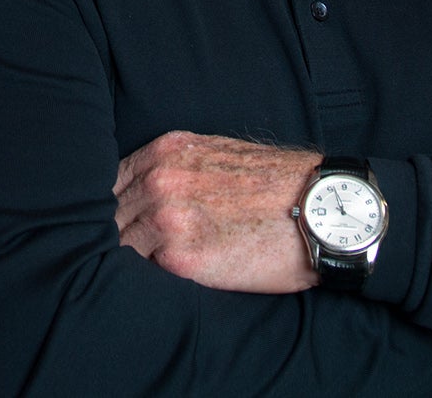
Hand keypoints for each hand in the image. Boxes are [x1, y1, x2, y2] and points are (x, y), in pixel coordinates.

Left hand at [113, 131, 321, 292]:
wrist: (321, 210)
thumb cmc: (277, 184)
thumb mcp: (217, 155)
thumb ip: (175, 168)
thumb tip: (142, 193)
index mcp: (166, 151)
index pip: (110, 182)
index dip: (113, 206)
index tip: (121, 223)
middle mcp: (159, 180)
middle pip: (109, 214)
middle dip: (118, 232)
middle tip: (126, 253)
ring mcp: (166, 219)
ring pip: (119, 244)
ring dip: (129, 258)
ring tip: (142, 270)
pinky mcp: (181, 258)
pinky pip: (142, 271)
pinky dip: (146, 277)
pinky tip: (160, 280)